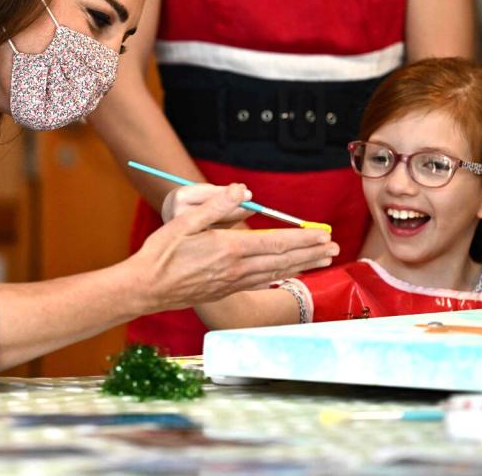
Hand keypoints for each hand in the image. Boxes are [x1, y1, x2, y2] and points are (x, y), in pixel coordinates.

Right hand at [129, 184, 338, 313]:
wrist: (146, 288)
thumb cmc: (161, 253)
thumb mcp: (185, 221)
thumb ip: (216, 206)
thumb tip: (242, 190)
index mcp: (228, 249)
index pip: (275, 243)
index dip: (302, 239)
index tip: (323, 234)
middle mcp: (235, 269)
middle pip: (282, 259)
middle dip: (311, 253)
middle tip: (335, 247)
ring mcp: (231, 283)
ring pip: (275, 273)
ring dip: (302, 266)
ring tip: (323, 261)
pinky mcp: (224, 291)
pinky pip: (261, 282)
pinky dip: (281, 277)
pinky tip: (288, 274)